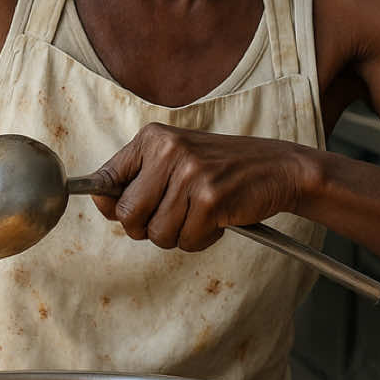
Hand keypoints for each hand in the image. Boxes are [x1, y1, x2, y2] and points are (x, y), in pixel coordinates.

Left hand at [89, 124, 312, 252]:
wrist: (277, 167)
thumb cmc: (222, 169)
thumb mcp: (176, 160)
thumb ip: (139, 180)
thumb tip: (102, 204)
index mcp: (153, 138)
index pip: (105, 179)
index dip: (109, 206)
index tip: (123, 212)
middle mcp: (167, 150)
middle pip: (128, 216)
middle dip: (148, 228)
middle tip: (174, 217)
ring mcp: (190, 173)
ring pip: (158, 234)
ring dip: (180, 235)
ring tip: (200, 214)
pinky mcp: (211, 199)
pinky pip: (187, 241)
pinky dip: (202, 239)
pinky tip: (218, 219)